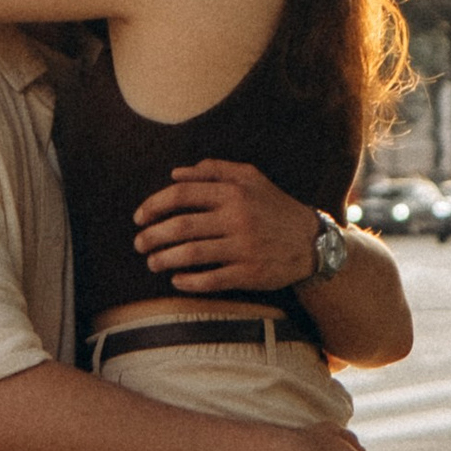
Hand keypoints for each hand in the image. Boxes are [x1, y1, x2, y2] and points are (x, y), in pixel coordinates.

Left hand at [135, 158, 318, 294]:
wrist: (313, 242)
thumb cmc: (274, 207)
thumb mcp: (251, 178)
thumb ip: (214, 170)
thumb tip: (175, 173)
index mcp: (234, 192)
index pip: (182, 194)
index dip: (154, 205)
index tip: (139, 217)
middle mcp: (237, 217)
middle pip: (181, 225)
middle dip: (152, 236)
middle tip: (138, 244)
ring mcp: (243, 247)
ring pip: (191, 253)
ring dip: (164, 259)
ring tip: (151, 263)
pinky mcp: (250, 273)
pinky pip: (211, 279)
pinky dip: (189, 281)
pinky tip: (176, 280)